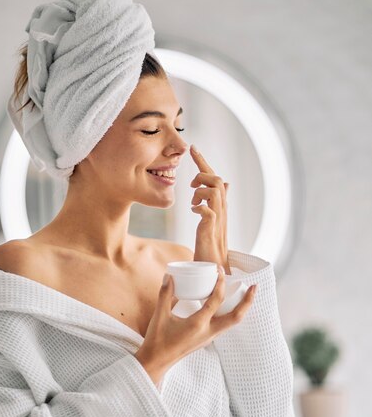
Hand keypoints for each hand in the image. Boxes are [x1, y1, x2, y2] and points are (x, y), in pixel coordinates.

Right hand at [135, 268, 257, 382]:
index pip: (216, 300)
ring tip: (246, 295)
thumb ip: (165, 294)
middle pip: (236, 317)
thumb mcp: (160, 315)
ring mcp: (209, 338)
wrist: (156, 362)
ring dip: (242, 309)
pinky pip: (224, 326)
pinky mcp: (206, 340)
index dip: (220, 283)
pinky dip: (230, 314)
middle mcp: (208, 332)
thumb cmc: (157, 340)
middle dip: (248, 301)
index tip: (220, 270)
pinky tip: (227, 306)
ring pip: (232, 323)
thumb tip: (169, 276)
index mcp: (198, 324)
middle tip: (254, 287)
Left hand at [190, 145, 230, 272]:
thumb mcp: (213, 219)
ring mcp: (217, 220)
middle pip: (216, 180)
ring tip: (193, 203)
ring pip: (213, 191)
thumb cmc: (211, 244)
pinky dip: (199, 208)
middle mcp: (221, 210)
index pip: (213, 178)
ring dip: (199, 192)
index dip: (203, 162)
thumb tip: (226, 183)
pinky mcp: (211, 230)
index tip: (192, 148)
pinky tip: (195, 212)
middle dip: (201, 176)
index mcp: (220, 205)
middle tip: (190, 186)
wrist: (214, 268)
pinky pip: (208, 211)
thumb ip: (218, 201)